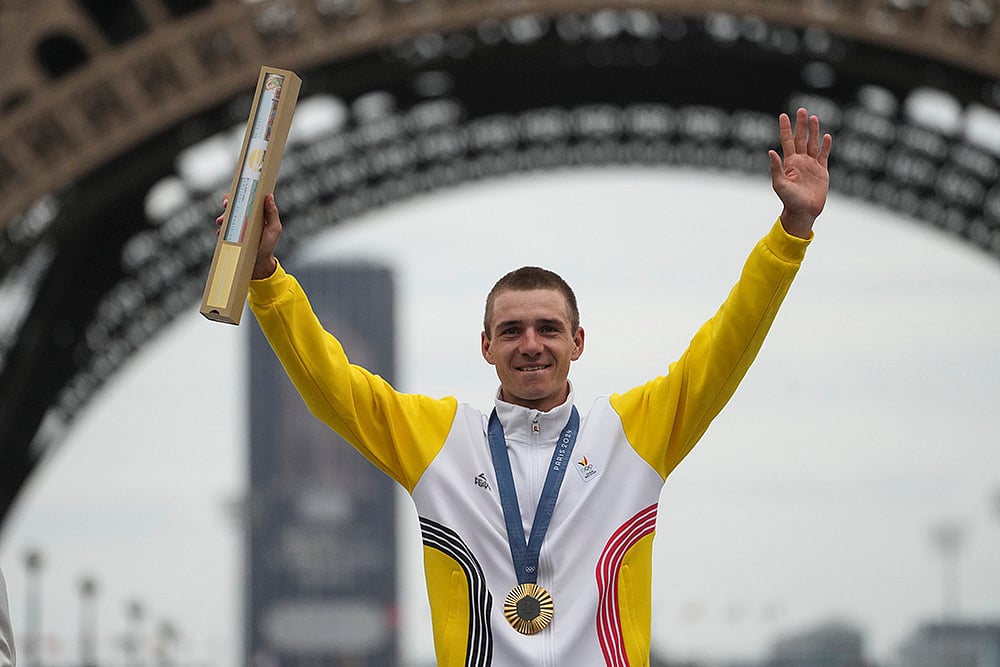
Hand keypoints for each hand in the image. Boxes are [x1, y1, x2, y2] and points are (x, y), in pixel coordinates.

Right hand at [214, 193, 281, 279]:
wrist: (258, 263)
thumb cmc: (268, 245)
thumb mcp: (274, 229)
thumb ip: (272, 213)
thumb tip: (269, 196)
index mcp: (256, 213)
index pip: (247, 198)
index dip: (240, 193)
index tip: (237, 193)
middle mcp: (245, 217)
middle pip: (234, 204)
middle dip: (228, 203)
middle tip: (226, 205)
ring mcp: (237, 226)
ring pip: (226, 216)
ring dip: (222, 216)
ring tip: (221, 221)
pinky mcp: (230, 235)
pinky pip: (222, 229)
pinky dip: (220, 229)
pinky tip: (220, 233)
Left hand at [768, 108, 832, 238]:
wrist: (804, 212)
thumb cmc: (789, 200)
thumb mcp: (779, 184)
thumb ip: (776, 168)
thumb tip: (770, 151)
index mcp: (789, 163)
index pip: (787, 141)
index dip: (785, 128)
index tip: (783, 115)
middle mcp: (800, 161)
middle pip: (801, 138)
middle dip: (801, 125)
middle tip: (801, 110)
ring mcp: (812, 165)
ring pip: (813, 144)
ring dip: (814, 131)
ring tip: (813, 118)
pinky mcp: (822, 171)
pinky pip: (824, 155)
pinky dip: (825, 146)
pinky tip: (826, 136)